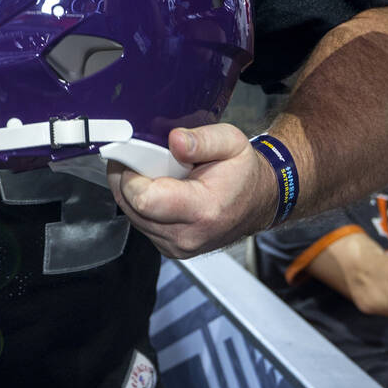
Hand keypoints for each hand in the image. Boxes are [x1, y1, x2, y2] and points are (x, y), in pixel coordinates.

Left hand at [107, 124, 275, 259]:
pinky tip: (158, 189)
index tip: (138, 156)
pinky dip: (141, 204)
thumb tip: (175, 140)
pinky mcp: (170, 248)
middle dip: (130, 179)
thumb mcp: (231, 142)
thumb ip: (201, 139)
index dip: (132, 174)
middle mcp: (188, 235)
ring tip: (158, 174)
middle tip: (148, 160)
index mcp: (203, 209)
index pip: (145, 200)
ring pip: (132, 215)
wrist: (257, 201)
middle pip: (132, 207)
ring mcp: (178, 246)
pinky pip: (140, 223)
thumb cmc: (243, 173)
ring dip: (134, 191)